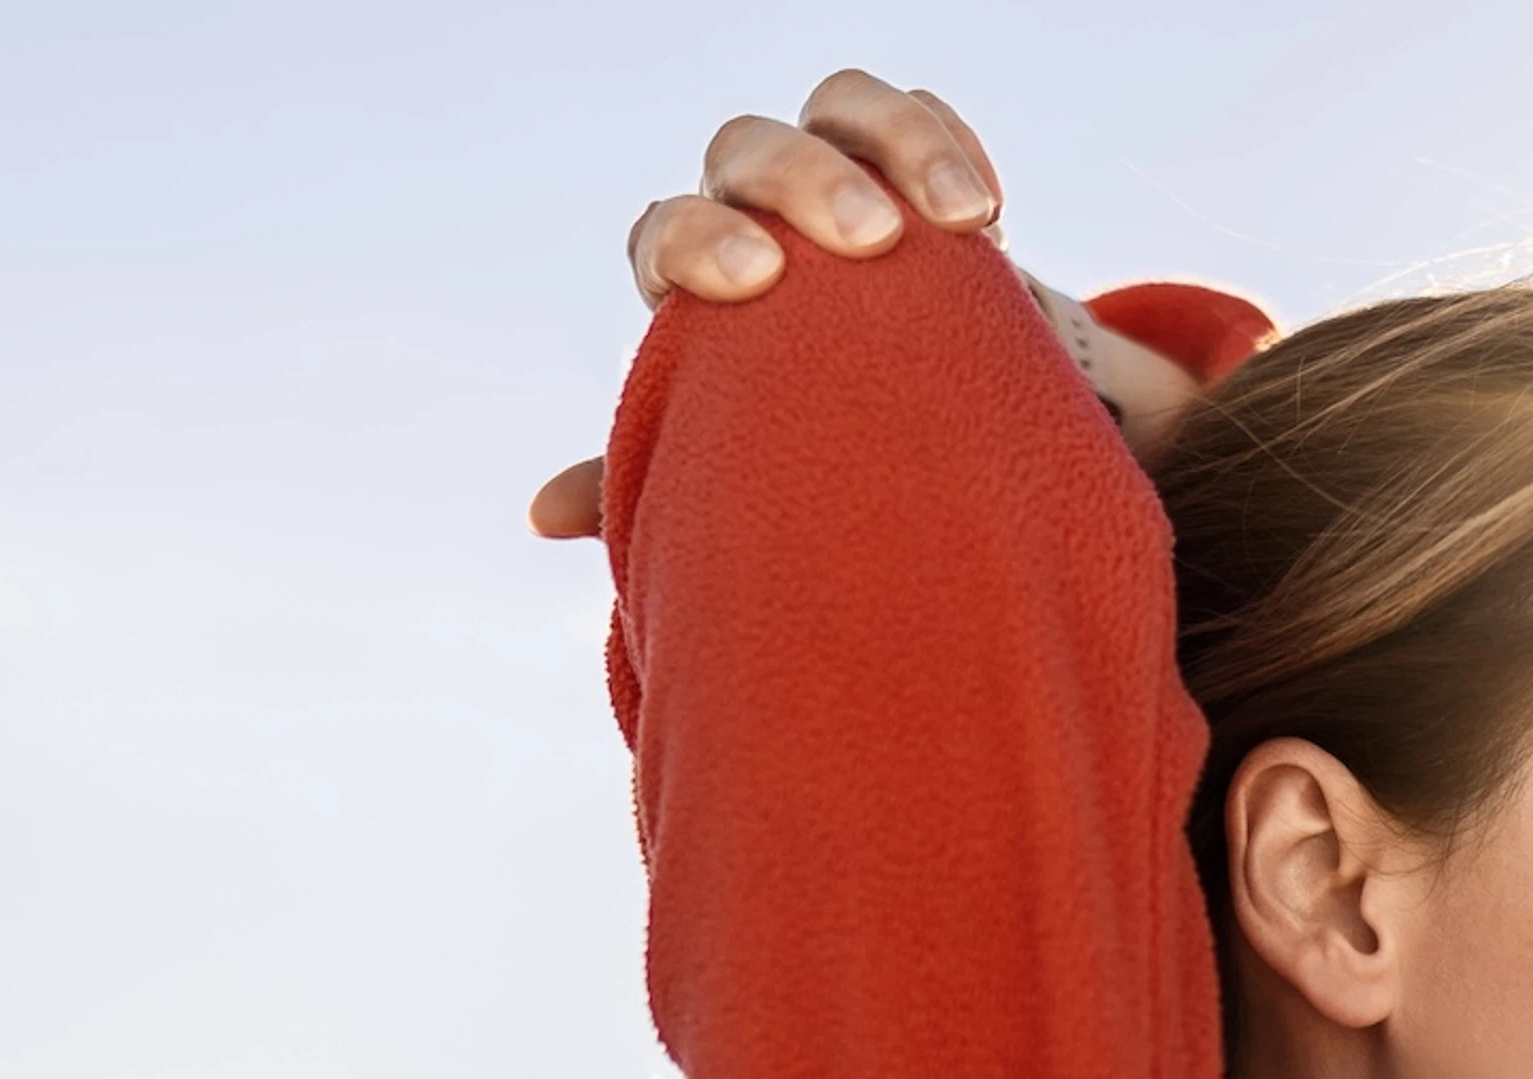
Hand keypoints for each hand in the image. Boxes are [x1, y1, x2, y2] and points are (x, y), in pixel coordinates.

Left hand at [528, 71, 1003, 538]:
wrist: (927, 443)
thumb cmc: (810, 458)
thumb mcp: (737, 472)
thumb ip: (647, 481)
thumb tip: (546, 516)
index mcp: (699, 280)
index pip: (665, 229)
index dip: (696, 242)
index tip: (756, 283)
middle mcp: (760, 213)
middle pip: (748, 151)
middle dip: (805, 181)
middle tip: (870, 239)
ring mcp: (843, 181)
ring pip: (838, 109)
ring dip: (898, 142)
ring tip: (963, 219)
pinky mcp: (921, 178)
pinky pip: (922, 117)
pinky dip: (952, 145)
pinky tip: (986, 210)